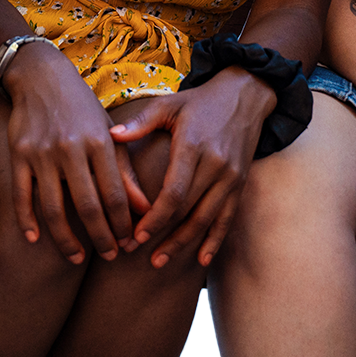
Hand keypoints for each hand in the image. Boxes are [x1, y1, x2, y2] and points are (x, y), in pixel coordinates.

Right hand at [3, 41, 145, 262]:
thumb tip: (144, 209)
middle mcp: (71, 148)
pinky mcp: (18, 155)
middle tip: (110, 257)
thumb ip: (125, 171)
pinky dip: (27, 221)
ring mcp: (42, 153)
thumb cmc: (82, 107)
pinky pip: (21, 196)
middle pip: (88, 207)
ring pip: (54, 209)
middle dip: (102, 238)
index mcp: (99, 142)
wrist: (41, 76)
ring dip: (66, 240)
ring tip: (77, 258)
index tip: (130, 243)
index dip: (124, 224)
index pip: (115, 194)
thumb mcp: (109, 132)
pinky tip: (36, 239)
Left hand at [108, 66, 277, 268]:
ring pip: (206, 219)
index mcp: (193, 145)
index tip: (136, 236)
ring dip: (182, 243)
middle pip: (187, 210)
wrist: (245, 95)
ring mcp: (230, 176)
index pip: (174, 192)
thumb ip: (140, 122)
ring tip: (159, 261)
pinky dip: (214, 241)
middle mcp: (215, 164)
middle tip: (136, 253)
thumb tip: (110, 135)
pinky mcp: (240, 183)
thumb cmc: (200, 101)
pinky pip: (227, 218)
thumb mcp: (169, 104)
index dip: (155, 218)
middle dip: (161, 235)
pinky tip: (200, 261)